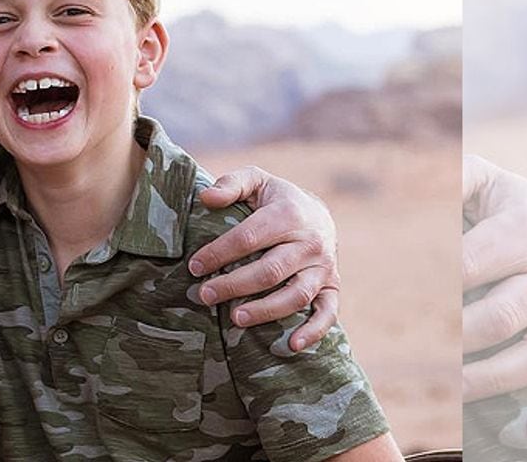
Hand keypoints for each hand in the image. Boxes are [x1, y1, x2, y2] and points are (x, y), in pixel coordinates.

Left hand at [193, 165, 340, 350]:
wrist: (318, 213)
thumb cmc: (276, 199)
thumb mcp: (255, 181)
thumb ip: (231, 184)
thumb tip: (206, 198)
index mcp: (289, 215)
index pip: (249, 237)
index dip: (219, 253)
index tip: (194, 266)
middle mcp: (310, 243)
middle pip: (270, 270)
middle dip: (234, 285)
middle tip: (204, 295)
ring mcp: (324, 268)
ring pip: (296, 295)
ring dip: (266, 311)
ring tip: (235, 319)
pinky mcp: (332, 287)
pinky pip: (328, 313)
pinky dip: (313, 332)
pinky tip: (291, 346)